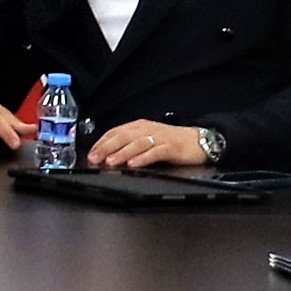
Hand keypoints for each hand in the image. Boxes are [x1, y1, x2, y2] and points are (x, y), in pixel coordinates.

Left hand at [92, 119, 211, 170]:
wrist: (199, 141)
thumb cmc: (172, 141)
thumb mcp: (148, 139)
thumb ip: (130, 144)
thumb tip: (108, 154)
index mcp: (140, 126)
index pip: (116, 132)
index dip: (102, 142)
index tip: (91, 153)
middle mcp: (148, 130)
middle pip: (124, 137)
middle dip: (107, 148)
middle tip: (95, 158)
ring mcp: (160, 138)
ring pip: (137, 144)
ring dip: (122, 153)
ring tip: (111, 161)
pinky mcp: (172, 147)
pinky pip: (155, 152)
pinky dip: (143, 158)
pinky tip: (134, 164)